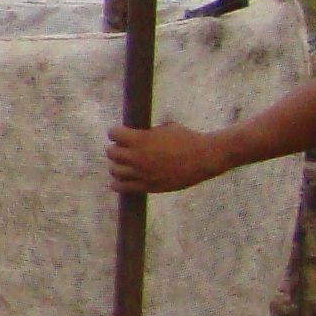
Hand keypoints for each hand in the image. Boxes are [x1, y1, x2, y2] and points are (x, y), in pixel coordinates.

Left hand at [108, 122, 236, 195]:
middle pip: (111, 153)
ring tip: (123, 164)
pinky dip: (117, 183)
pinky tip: (119, 180)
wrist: (205, 158)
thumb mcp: (165, 128)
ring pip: (114, 170)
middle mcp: (137, 157)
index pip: (113, 134)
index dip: (116, 132)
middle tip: (124, 148)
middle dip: (116, 148)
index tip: (120, 133)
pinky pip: (122, 188)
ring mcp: (141, 173)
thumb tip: (134, 134)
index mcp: (140, 139)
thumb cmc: (187, 139)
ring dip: (117, 165)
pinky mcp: (148, 186)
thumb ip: (147, 132)